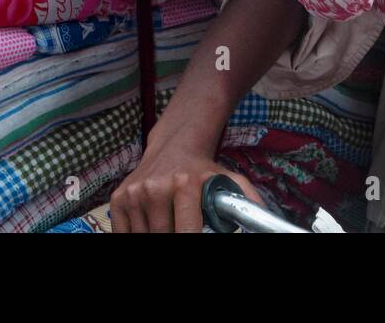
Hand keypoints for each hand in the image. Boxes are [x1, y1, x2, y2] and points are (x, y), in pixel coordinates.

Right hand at [110, 138, 261, 232]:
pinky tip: (151, 227)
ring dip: (156, 236)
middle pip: (163, 237)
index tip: (192, 236)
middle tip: (182, 228)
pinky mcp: (118, 198)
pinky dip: (136, 235)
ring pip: (143, 237)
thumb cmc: (202, 170)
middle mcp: (156, 187)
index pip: (186, 232)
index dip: (189, 238)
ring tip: (169, 224)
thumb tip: (266, 216)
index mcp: (184, 184)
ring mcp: (134, 193)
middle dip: (174, 237)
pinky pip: (123, 233)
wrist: (174, 146)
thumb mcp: (228, 179)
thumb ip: (246, 198)